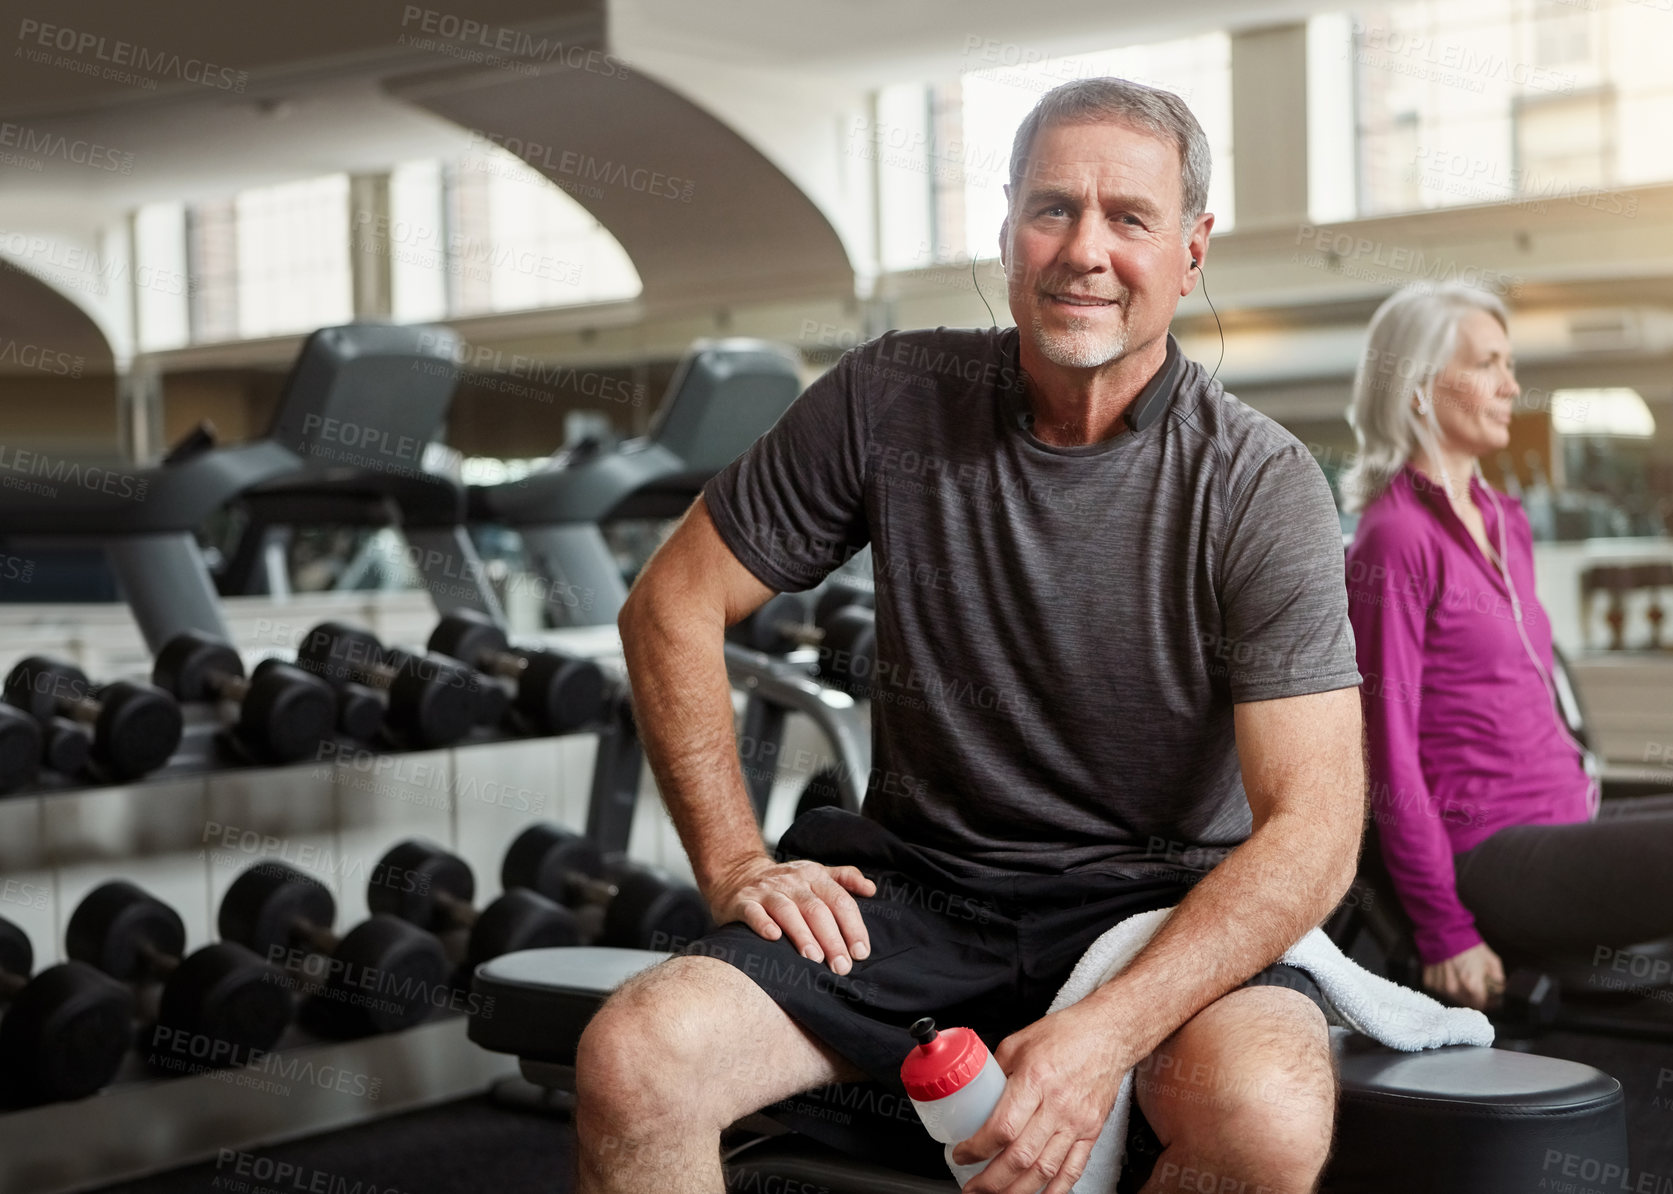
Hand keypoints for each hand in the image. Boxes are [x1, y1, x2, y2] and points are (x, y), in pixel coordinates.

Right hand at [706, 855, 875, 975]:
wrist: (738, 874)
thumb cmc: (786, 884)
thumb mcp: (816, 873)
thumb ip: (844, 878)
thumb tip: (871, 889)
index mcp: (815, 876)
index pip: (840, 901)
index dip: (853, 927)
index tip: (861, 953)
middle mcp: (792, 882)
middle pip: (816, 909)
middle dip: (832, 939)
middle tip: (841, 966)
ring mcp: (767, 891)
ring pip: (787, 911)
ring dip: (802, 935)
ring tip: (814, 959)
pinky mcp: (743, 902)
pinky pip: (754, 912)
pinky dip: (763, 924)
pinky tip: (773, 938)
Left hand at [949, 1001, 1129, 1193]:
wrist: (1108, 1033)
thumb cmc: (1067, 1033)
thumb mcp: (1018, 1043)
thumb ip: (996, 1070)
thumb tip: (975, 1091)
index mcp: (1035, 1080)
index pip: (1002, 1127)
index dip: (977, 1148)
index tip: (962, 1154)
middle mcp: (1057, 1105)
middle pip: (1021, 1157)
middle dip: (991, 1181)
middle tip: (973, 1188)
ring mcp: (1076, 1122)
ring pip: (1044, 1170)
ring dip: (1017, 1191)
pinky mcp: (1091, 1131)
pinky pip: (1073, 1169)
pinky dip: (1055, 1190)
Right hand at [1422, 942, 1504, 1010]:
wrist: (1443, 931)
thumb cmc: (1467, 944)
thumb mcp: (1491, 959)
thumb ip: (1498, 978)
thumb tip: (1499, 989)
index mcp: (1471, 985)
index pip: (1481, 1005)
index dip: (1487, 1002)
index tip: (1489, 997)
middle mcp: (1454, 989)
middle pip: (1467, 1004)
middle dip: (1473, 997)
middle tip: (1476, 986)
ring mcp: (1440, 987)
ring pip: (1453, 999)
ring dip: (1459, 993)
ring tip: (1461, 978)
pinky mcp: (1429, 982)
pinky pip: (1440, 991)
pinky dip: (1446, 986)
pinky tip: (1448, 975)